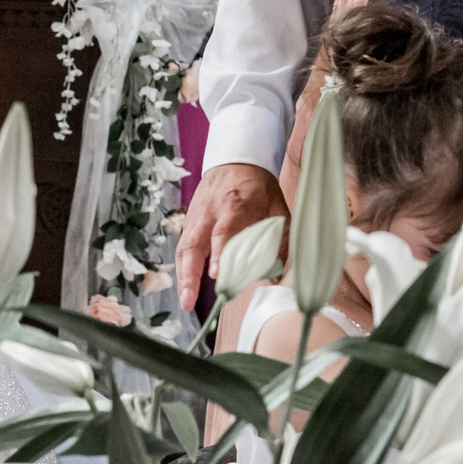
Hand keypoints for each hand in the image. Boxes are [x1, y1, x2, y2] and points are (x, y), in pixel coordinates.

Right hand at [176, 161, 290, 304]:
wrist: (236, 161)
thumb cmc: (259, 188)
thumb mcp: (277, 208)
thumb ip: (280, 241)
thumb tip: (278, 278)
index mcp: (234, 205)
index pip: (223, 232)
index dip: (218, 255)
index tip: (216, 276)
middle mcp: (210, 212)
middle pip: (194, 244)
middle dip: (190, 274)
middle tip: (190, 300)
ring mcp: (196, 217)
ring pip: (184, 248)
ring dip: (183, 277)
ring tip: (185, 302)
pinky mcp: (190, 222)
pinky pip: (183, 247)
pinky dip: (182, 269)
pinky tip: (185, 289)